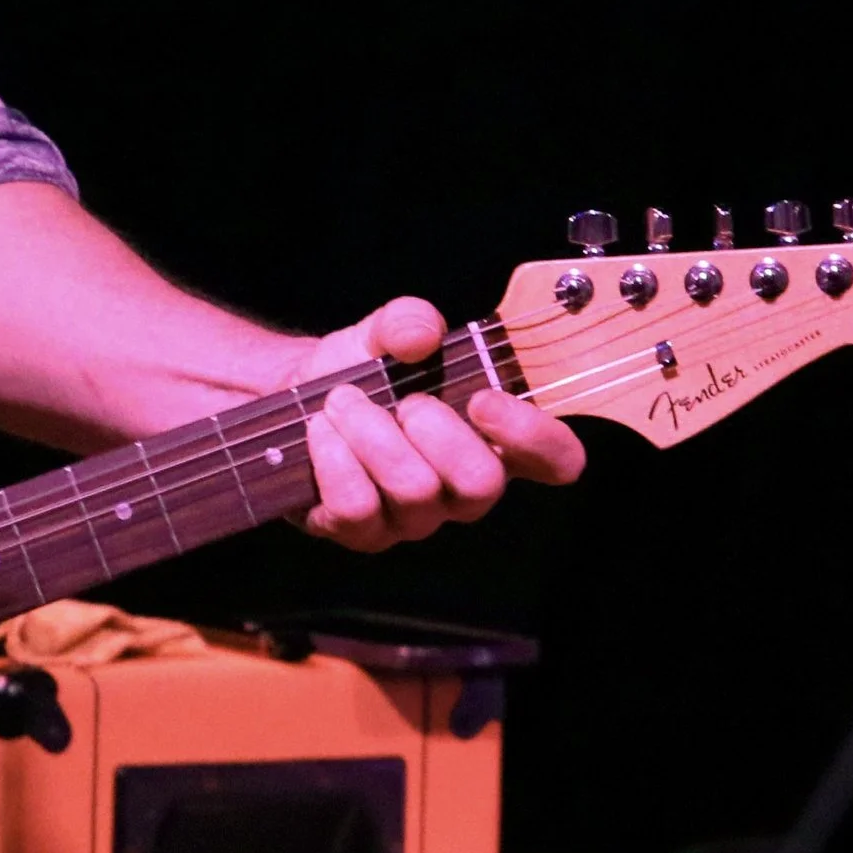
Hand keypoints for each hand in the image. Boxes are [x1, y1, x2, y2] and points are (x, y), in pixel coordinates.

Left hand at [296, 295, 584, 551]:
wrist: (295, 396)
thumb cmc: (360, 371)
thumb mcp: (383, 332)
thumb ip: (407, 320)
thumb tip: (422, 334)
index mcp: (494, 439)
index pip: (556, 460)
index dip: (533, 435)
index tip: (483, 398)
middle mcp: (462, 489)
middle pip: (481, 485)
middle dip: (435, 431)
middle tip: (402, 400)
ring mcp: (413, 518)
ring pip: (414, 492)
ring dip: (371, 435)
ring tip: (340, 401)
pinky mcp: (361, 533)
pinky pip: (357, 510)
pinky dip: (334, 459)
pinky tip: (320, 432)